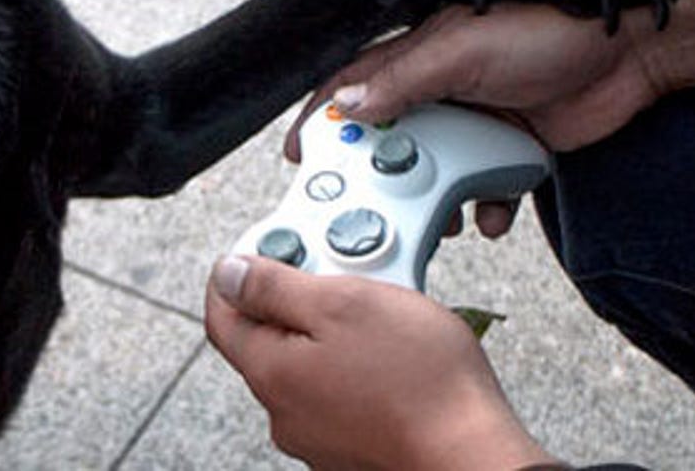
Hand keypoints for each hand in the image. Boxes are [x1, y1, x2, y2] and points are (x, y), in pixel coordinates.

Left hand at [205, 255, 554, 470]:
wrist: (472, 449)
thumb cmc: (421, 378)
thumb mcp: (343, 303)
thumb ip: (275, 287)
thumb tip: (228, 273)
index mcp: (271, 372)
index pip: (222, 315)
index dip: (237, 273)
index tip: (266, 245)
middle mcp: (285, 411)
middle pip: (270, 336)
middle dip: (300, 295)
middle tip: (344, 270)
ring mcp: (319, 432)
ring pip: (311, 361)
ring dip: (334, 328)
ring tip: (381, 307)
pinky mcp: (353, 443)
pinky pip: (341, 388)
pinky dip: (357, 362)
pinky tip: (393, 351)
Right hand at [285, 0, 694, 235]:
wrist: (638, 46)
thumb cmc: (552, 25)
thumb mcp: (467, 49)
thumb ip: (407, 77)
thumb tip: (347, 106)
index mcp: (421, 51)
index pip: (353, 85)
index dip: (321, 118)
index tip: (297, 156)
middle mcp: (443, 84)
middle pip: (390, 135)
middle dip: (377, 174)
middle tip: (367, 208)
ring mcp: (479, 115)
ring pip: (436, 168)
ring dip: (433, 198)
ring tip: (438, 220)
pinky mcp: (515, 144)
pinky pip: (485, 184)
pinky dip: (485, 205)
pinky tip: (493, 218)